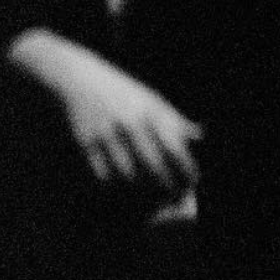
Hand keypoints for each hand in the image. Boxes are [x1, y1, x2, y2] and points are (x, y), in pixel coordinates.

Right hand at [6, 27, 201, 194]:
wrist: (78, 80)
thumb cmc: (121, 92)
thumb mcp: (150, 99)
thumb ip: (174, 119)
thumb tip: (200, 134)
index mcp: (151, 110)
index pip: (175, 145)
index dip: (186, 167)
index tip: (193, 181)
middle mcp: (131, 122)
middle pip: (154, 164)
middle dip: (167, 185)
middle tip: (175, 197)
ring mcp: (107, 134)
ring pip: (128, 175)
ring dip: (142, 190)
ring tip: (152, 199)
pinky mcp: (86, 144)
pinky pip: (103, 175)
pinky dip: (115, 187)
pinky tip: (123, 191)